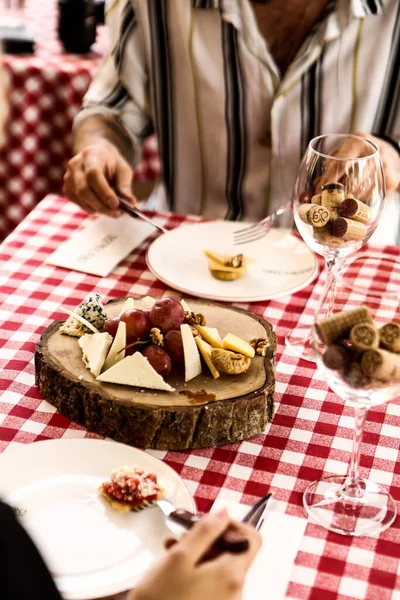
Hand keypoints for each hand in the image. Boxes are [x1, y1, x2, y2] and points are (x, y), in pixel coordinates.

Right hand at [63, 143, 135, 217]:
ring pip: (81, 199)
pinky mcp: (67, 189)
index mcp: (90, 155)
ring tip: (114, 212)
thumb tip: (130, 203)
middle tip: (117, 214)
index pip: (93, 174)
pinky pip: (80, 203)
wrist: (96, 159)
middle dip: (101, 205)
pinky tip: (103, 207)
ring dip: (99, 209)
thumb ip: (125, 186)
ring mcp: (68, 177)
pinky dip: (93, 209)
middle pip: (84, 189)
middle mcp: (75, 165)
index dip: (104, 191)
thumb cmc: (111, 165)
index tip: (116, 204)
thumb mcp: (123, 170)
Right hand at [129, 510, 261, 599]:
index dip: (233, 524)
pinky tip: (171, 567)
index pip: (252, 539)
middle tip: (181, 534)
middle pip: (232, 552)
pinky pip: (210, 582)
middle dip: (207, 538)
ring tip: (169, 549)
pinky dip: (195, 569)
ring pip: (218, 566)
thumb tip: (225, 512)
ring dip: (196, 552)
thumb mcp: (180, 557)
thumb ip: (205, 531)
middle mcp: (234, 590)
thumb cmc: (161, 598)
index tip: (208, 521)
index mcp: (232, 575)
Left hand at [316, 133, 399, 197]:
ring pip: (362, 190)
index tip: (318, 191)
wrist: (388, 151)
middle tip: (326, 202)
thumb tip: (315, 186)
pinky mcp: (392, 180)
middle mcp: (374, 152)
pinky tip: (355, 200)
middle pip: (352, 178)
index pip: (341, 163)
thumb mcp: (343, 152)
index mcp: (358, 142)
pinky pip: (372, 196)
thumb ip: (330, 166)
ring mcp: (385, 166)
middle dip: (337, 192)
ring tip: (340, 202)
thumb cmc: (357, 153)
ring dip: (348, 199)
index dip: (328, 179)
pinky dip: (360, 200)